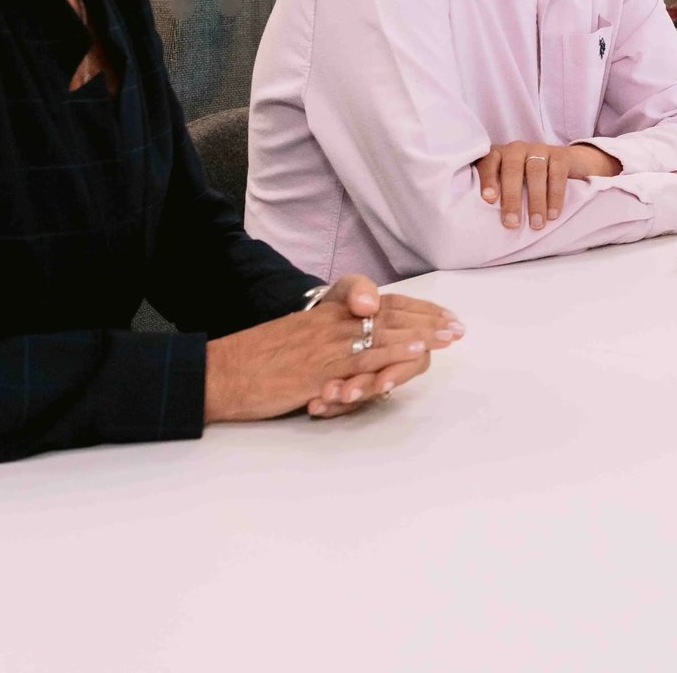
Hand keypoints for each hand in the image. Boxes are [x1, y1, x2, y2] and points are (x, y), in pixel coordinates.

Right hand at [204, 275, 463, 422]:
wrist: (217, 373)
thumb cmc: (253, 360)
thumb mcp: (295, 339)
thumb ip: (328, 338)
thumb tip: (357, 350)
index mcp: (326, 315)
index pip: (381, 304)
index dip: (416, 308)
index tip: (443, 314)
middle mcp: (330, 325)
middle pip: (389, 316)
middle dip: (428, 321)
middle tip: (459, 327)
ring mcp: (325, 347)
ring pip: (382, 335)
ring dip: (420, 335)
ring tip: (448, 336)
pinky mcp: (317, 371)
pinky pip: (361, 360)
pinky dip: (391, 354)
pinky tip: (414, 351)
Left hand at [477, 141, 620, 229]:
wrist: (565, 164)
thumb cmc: (527, 181)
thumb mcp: (508, 184)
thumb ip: (495, 194)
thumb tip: (482, 223)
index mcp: (499, 155)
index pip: (488, 163)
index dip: (487, 180)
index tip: (488, 199)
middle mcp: (517, 149)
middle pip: (512, 170)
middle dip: (512, 198)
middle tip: (512, 223)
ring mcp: (539, 149)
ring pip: (535, 172)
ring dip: (535, 200)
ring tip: (536, 224)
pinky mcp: (561, 155)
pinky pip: (557, 174)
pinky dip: (555, 196)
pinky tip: (553, 214)